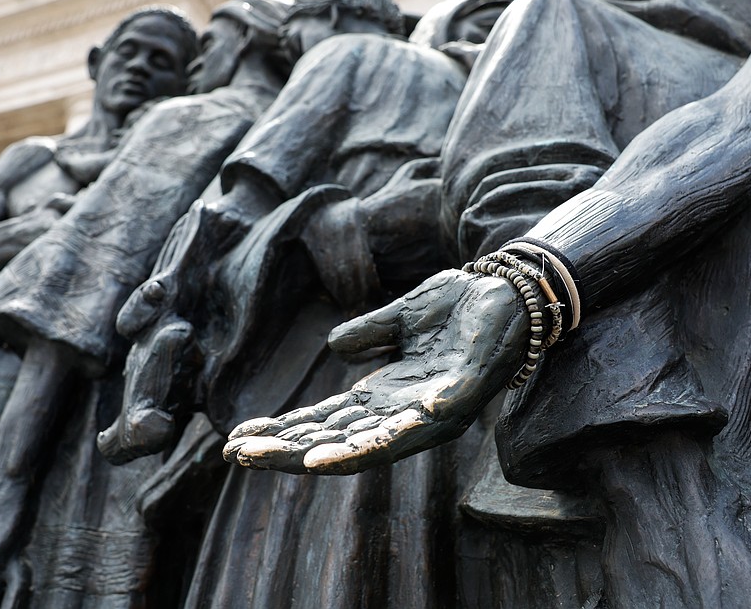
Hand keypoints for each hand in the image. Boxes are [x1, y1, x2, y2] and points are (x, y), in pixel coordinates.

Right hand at [223, 269, 527, 473]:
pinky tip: (367, 440)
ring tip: (299, 462)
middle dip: (290, 449)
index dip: (281, 431)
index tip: (237, 439)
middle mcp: (405, 409)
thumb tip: (334, 347)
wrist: (513, 289)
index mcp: (385, 393)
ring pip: (377, 440)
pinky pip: (427, 418)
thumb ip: (368, 334)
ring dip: (337, 452)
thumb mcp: (401, 317)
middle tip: (241, 456)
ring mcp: (434, 406)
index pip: (323, 421)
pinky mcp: (463, 391)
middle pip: (338, 437)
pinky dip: (398, 432)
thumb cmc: (460, 305)